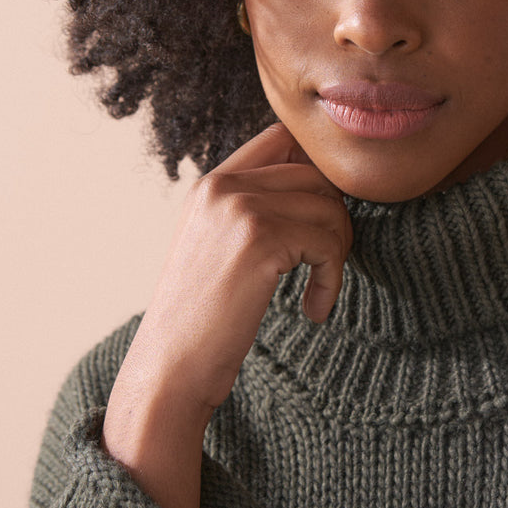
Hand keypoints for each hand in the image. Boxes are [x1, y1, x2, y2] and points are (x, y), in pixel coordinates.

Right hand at [101, 122, 352, 507]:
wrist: (171, 368)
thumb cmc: (201, 321)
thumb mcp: (217, 249)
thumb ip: (253, 211)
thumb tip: (324, 189)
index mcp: (210, 184)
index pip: (283, 138)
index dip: (318, 172)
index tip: (322, 222)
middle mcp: (222, 186)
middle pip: (316, 174)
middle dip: (335, 220)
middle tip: (326, 265)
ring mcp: (239, 209)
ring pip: (329, 207)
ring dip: (337, 252)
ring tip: (318, 290)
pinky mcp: (260, 240)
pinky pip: (328, 243)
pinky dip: (332, 280)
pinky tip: (313, 310)